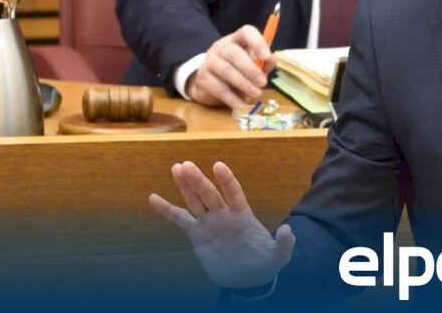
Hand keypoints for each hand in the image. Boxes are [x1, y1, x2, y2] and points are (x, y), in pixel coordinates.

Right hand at [149, 161, 295, 288]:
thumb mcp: (278, 256)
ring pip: (195, 201)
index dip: (227, 180)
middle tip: (186, 165)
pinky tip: (153, 198)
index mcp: (243, 215)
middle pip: (209, 194)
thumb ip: (284, 243)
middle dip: (199, 181)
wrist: (248, 277)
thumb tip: (288, 230)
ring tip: (176, 168)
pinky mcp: (197, 234)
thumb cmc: (264, 262)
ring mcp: (210, 222)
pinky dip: (166, 209)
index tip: (218, 166)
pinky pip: (180, 219)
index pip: (234, 193)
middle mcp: (224, 214)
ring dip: (185, 186)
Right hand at [187, 26, 275, 108]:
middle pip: (234, 53)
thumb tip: (272, 59)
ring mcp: (209, 61)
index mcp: (237, 39)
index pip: (246, 32)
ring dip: (243, 84)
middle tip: (263, 83)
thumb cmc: (238, 70)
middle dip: (250, 69)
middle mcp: (221, 47)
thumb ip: (264, 63)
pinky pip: (218, 87)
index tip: (266, 57)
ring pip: (226, 70)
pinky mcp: (203, 78)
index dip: (257, 43)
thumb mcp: (254, 65)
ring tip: (256, 94)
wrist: (210, 83)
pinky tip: (242, 104)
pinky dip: (232, 98)